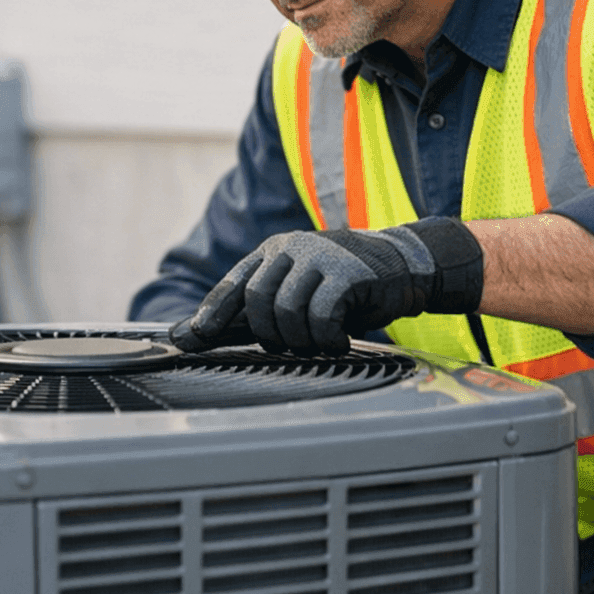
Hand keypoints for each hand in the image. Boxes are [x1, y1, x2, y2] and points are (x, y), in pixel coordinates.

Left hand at [170, 217, 483, 355]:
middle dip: (269, 334)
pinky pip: (321, 316)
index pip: (233, 283)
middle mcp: (293, 247)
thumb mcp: (298, 291)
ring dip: (302, 340)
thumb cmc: (345, 287)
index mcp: (275, 251)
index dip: (211, 314)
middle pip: (258, 300)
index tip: (191, 339)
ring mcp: (321, 256)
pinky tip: (339, 340)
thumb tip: (189, 334)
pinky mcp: (348, 271)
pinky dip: (327, 338)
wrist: (405, 267)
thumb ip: (254, 311)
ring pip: (288, 311)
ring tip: (320, 342)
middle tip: (291, 346)